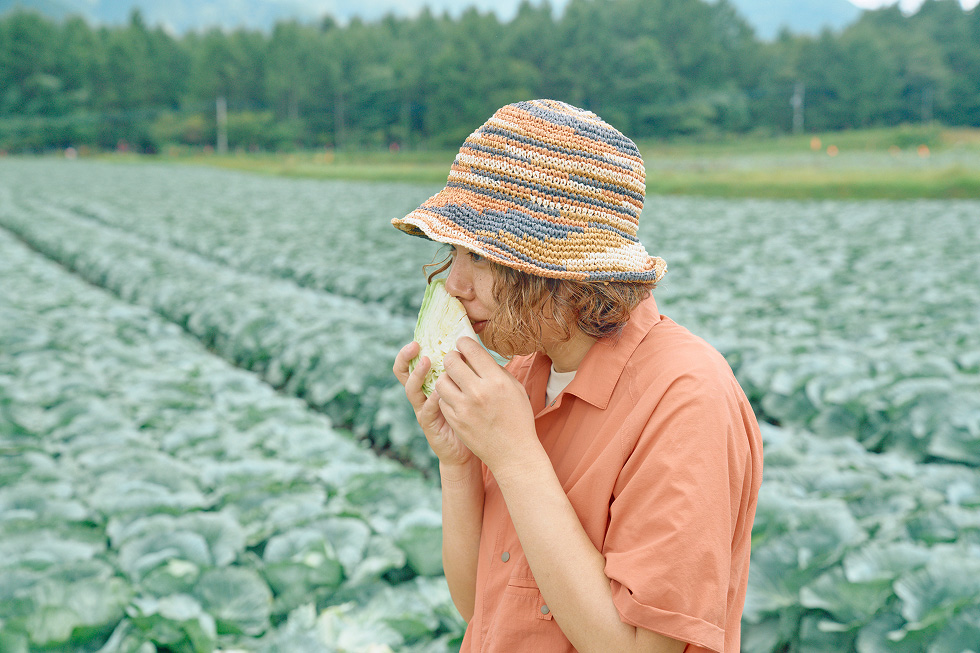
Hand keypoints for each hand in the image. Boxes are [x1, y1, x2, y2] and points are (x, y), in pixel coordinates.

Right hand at [393, 341, 474, 466]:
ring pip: (412, 390)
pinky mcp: (429, 425)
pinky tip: (439, 392)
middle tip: (415, 346)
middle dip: (406, 358)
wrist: (468, 447)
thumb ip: (464, 370)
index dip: (411, 350)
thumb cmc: (470, 413)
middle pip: (403, 373)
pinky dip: (432, 399)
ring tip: (427, 362)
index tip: (419, 337)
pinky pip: (426, 410)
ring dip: (418, 374)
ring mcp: (423, 409)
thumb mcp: (466, 388)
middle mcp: (421, 394)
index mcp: (429, 382)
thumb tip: (472, 343)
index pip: (413, 362)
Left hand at [435, 336, 539, 475]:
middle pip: (451, 362)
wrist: (513, 452)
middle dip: (451, 357)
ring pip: (441, 381)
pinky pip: (442, 400)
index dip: (464, 343)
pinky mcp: (455, 421)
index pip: (471, 350)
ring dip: (446, 377)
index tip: (462, 344)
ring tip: (453, 380)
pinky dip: (446, 396)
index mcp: (496, 380)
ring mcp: (464, 408)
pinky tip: (455, 398)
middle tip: (454, 360)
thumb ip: (496, 370)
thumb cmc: (518, 418)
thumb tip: (478, 356)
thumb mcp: (515, 389)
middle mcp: (478, 392)